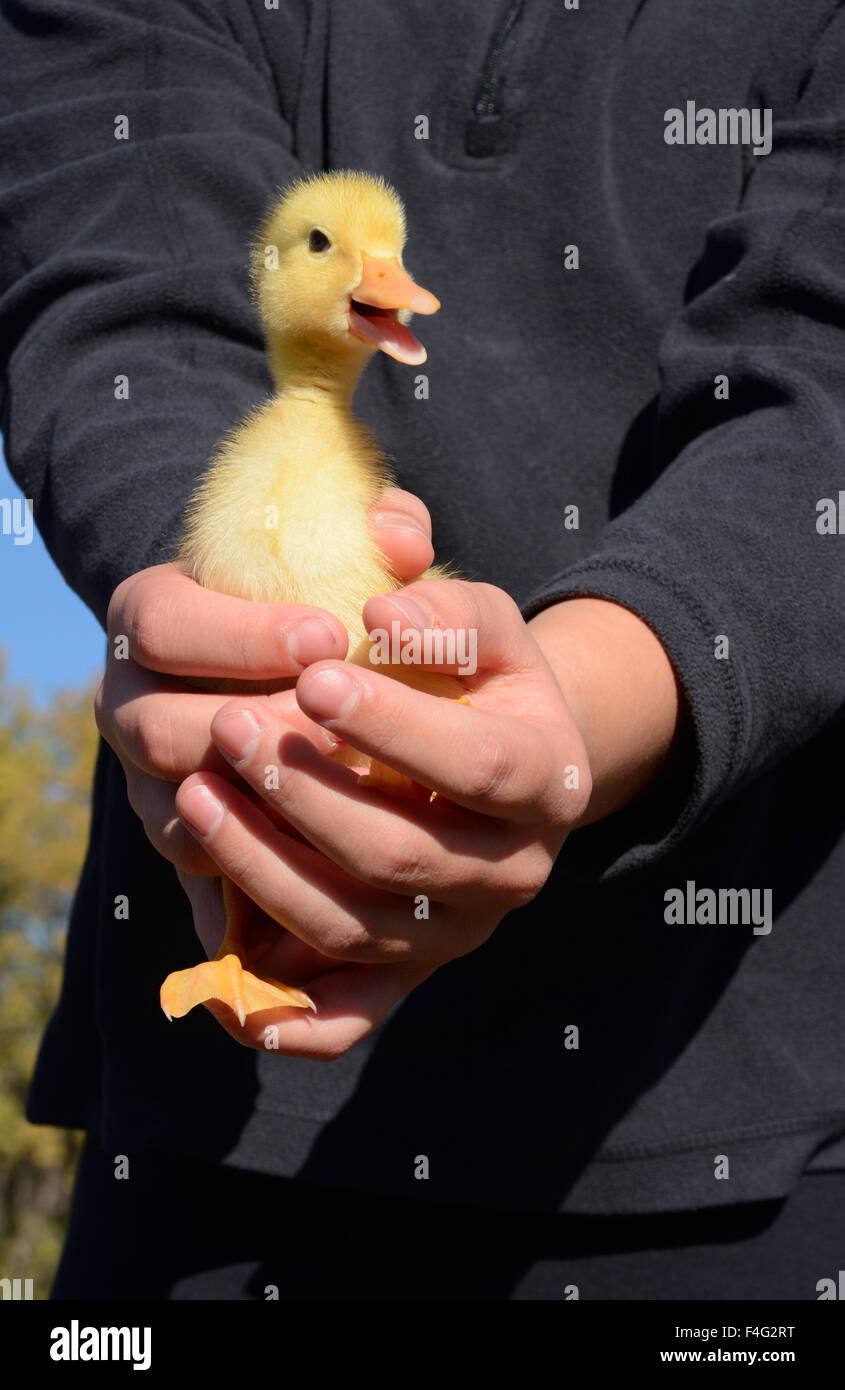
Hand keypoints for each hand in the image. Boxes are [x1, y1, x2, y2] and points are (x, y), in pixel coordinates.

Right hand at [94, 488, 435, 895]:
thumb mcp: (357, 546)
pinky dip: (259, 860)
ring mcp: (148, 778)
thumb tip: (404, 544)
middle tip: (344, 723)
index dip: (240, 635)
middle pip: (154, 728)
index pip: (162, 624)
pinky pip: (202, 866)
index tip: (330, 634)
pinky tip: (335, 845)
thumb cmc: (328, 594)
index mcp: (150, 616)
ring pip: (178, 805)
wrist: (307, 672)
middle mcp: (128, 701)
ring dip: (260, 797)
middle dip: (254, 727)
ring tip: (351, 780)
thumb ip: (383, 526)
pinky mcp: (184, 839)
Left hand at [172, 579, 592, 1054]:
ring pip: (352, 927)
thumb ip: (448, 608)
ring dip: (262, 867)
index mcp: (550, 782)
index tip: (311, 677)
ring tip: (193, 794)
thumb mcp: (490, 627)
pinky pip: (348, 1018)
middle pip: (399, 856)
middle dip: (303, 794)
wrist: (508, 762)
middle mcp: (512, 874)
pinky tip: (219, 994)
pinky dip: (286, 1020)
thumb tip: (383, 613)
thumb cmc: (486, 683)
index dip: (394, 727)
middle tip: (228, 727)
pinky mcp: (410, 975)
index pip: (477, 764)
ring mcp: (457, 935)